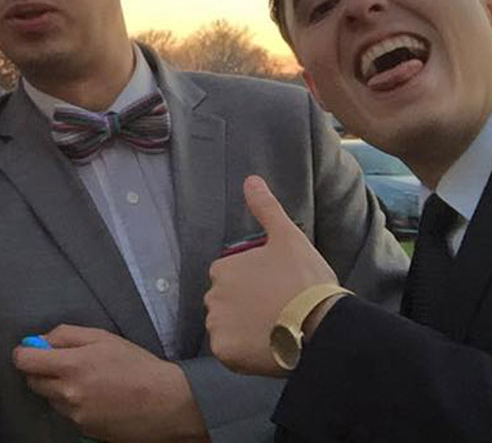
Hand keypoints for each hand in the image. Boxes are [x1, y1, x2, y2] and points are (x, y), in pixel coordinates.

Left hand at [13, 325, 207, 441]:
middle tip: (63, 363)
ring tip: (87, 381)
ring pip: (50, 399)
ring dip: (58, 388)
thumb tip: (39, 340)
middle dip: (41, 370)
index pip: (24, 361)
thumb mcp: (102, 338)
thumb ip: (65, 335)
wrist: (167, 403)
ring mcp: (76, 416)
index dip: (24, 353)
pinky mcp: (85, 431)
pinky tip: (96, 397)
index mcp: (71, 366)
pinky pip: (68, 414)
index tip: (32, 350)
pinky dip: (73, 404)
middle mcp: (68, 394)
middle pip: (32, 382)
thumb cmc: (137, 366)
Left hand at [204, 175, 338, 376]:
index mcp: (222, 269)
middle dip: (246, 309)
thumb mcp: (288, 238)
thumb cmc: (305, 280)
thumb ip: (266, 209)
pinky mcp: (225, 352)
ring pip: (227, 328)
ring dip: (244, 331)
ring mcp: (217, 325)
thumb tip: (251, 180)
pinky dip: (243, 353)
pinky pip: (229, 353)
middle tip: (277, 313)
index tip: (275, 292)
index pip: (230, 280)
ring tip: (274, 331)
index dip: (254, 287)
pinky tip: (267, 348)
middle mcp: (212, 296)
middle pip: (226, 304)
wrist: (321, 325)